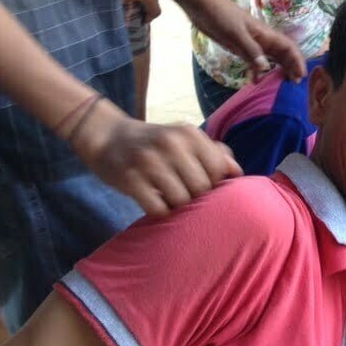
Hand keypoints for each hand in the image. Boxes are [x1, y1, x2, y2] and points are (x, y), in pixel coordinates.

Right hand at [68, 99, 241, 214]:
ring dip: (177, 205)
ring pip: (182, 200)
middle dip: (196, 196)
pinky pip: (158, 209)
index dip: (215, 183)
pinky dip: (160, 211)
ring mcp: (149, 162)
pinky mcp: (131, 180)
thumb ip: (214, 152)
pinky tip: (154, 202)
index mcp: (189, 134)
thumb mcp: (184, 139)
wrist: (108, 137)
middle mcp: (171, 144)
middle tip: (183, 192)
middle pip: (202, 188)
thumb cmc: (155, 143)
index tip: (202, 183)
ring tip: (168, 196)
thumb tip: (237, 173)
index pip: (219, 170)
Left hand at [181, 0, 306, 82]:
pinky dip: (256, 71)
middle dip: (291, 67)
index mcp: (265, 34)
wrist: (201, 5)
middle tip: (294, 85)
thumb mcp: (236, 32)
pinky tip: (254, 82)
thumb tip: (266, 68)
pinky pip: (253, 61)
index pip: (288, 48)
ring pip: (270, 58)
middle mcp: (262, 39)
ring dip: (277, 70)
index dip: (297, 60)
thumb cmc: (221, 14)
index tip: (301, 76)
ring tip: (281, 86)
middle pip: (282, 54)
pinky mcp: (239, 47)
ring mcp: (251, 43)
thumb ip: (251, 50)